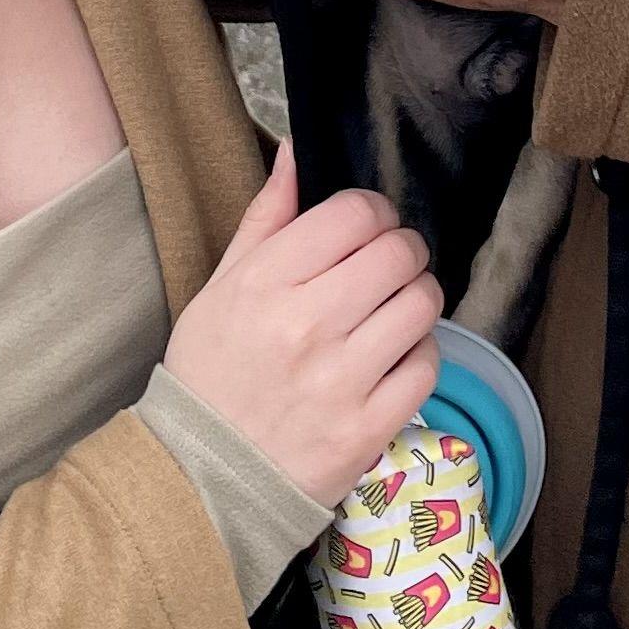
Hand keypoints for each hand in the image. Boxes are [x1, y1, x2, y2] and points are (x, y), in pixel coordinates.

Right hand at [161, 144, 442, 502]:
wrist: (202, 476)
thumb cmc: (212, 371)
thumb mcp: (222, 286)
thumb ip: (266, 216)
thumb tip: (296, 152)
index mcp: (268, 282)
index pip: (355, 214)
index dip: (373, 211)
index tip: (368, 226)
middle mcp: (308, 325)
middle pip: (399, 254)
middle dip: (402, 250)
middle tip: (389, 265)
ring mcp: (341, 380)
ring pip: (421, 305)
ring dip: (416, 298)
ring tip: (394, 308)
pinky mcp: (367, 429)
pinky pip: (426, 367)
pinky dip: (419, 354)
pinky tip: (393, 356)